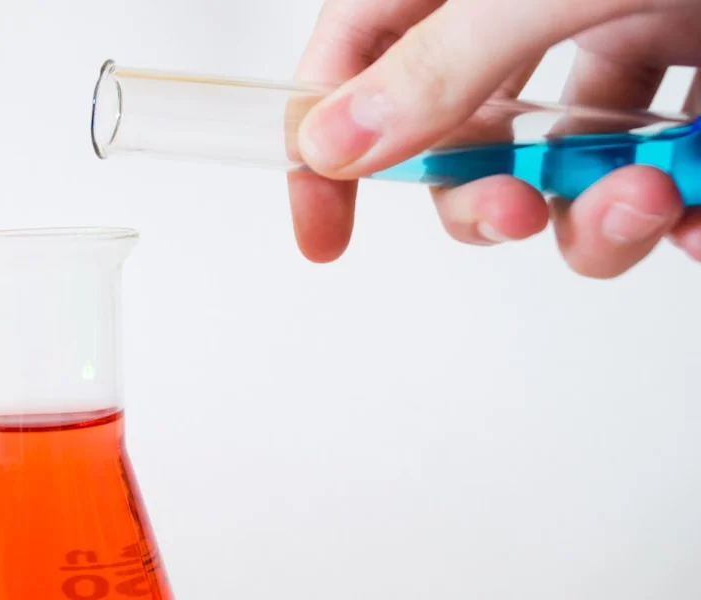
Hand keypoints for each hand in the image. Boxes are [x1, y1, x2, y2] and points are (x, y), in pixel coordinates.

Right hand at [290, 0, 700, 276]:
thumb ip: (444, 63)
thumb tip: (337, 141)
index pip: (359, 53)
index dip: (326, 144)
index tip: (325, 233)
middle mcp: (534, 3)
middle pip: (460, 135)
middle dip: (487, 200)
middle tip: (518, 217)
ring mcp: (619, 29)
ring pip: (563, 164)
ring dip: (599, 219)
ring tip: (658, 201)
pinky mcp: (697, 61)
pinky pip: (668, 164)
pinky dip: (684, 212)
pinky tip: (700, 217)